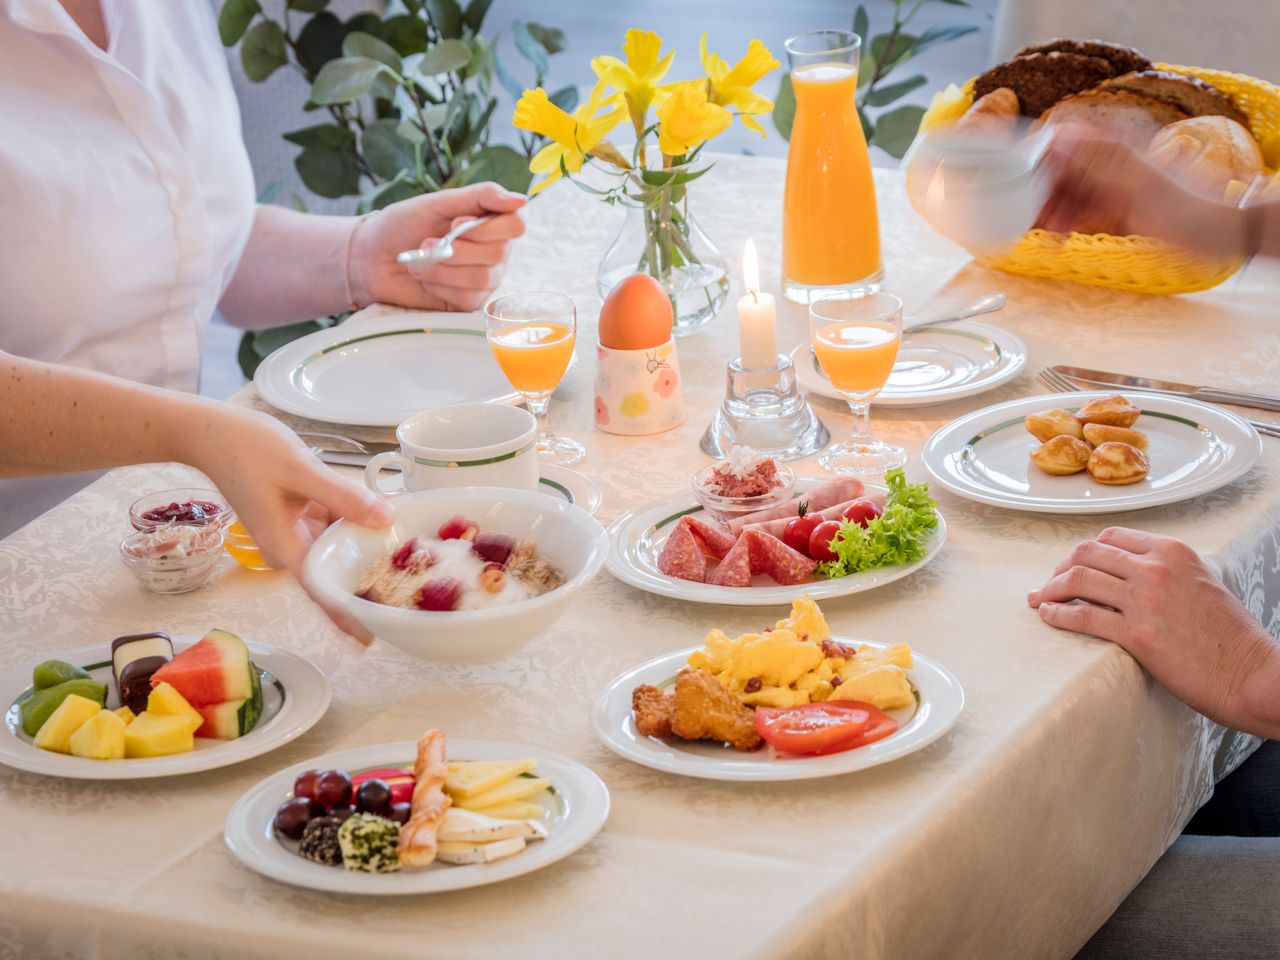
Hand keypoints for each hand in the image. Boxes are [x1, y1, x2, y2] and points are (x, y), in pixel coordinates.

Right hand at [196, 409, 393, 643]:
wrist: (212, 433)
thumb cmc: (246, 449)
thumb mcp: (300, 470)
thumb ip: (343, 496)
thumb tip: (385, 519)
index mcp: (284, 548)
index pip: (321, 593)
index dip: (348, 615)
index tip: (372, 636)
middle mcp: (290, 549)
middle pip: (335, 575)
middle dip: (369, 583)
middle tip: (412, 591)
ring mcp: (296, 535)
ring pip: (339, 550)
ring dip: (368, 551)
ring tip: (413, 556)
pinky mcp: (302, 518)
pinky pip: (335, 528)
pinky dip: (357, 525)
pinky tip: (387, 517)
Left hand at [351, 182, 527, 311]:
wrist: (372, 257)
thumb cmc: (403, 225)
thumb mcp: (439, 203)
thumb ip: (480, 196)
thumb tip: (522, 200)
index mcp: (490, 224)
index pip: (515, 226)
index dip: (486, 228)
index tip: (455, 223)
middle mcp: (494, 253)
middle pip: (498, 254)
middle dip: (456, 249)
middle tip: (428, 243)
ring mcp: (483, 279)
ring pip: (482, 278)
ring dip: (442, 269)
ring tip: (419, 261)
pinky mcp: (468, 302)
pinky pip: (467, 298)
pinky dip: (439, 286)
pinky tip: (425, 280)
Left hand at [1027, 527, 1279, 734]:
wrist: (1252, 673)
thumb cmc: (1230, 637)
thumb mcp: (1201, 583)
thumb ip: (1167, 572)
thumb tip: (1129, 574)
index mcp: (1173, 552)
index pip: (1112, 538)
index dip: (1086, 551)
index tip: (1073, 565)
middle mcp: (1156, 569)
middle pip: (1088, 553)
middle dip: (1061, 567)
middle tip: (1050, 583)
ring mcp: (1144, 600)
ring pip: (1078, 580)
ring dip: (1051, 589)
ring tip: (1040, 599)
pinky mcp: (1137, 635)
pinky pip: (1082, 615)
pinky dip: (1058, 614)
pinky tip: (1048, 616)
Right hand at [1037, 125, 1242, 256]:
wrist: (1215, 232)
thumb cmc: (1184, 206)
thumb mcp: (1137, 184)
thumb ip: (1095, 162)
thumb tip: (1057, 141)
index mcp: (1111, 146)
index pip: (1059, 139)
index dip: (1035, 157)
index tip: (1018, 181)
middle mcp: (1104, 161)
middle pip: (1055, 169)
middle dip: (1039, 193)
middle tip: (1029, 218)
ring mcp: (1106, 184)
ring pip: (1062, 193)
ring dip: (1049, 213)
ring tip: (1046, 236)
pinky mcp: (1110, 207)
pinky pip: (1076, 212)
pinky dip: (1064, 225)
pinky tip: (1057, 240)